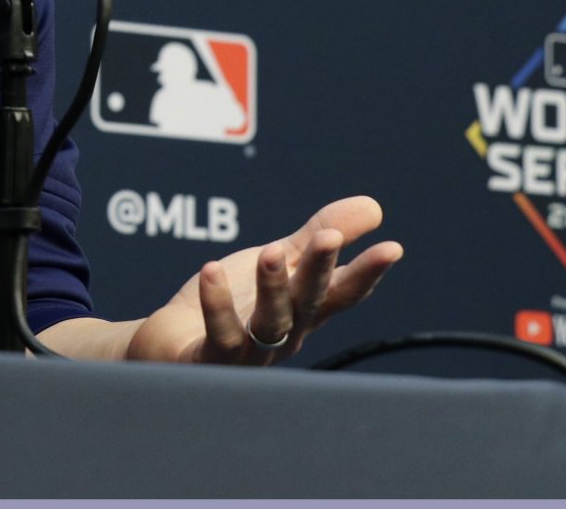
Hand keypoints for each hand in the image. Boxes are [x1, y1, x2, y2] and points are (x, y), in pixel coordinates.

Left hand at [126, 196, 401, 364]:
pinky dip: (216, 305)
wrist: (173, 344)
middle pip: (308, 302)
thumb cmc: (233, 303)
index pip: (342, 291)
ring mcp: (250, 351)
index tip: (392, 248)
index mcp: (304, 309)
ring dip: (272, 288)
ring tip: (271, 252)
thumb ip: (319, 237)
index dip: (367, 272)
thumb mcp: (280, 262)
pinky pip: (219, 334)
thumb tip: (374, 207)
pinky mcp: (211, 359)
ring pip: (269, 322)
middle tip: (328, 237)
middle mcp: (284, 333)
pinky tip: (210, 271)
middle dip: (320, 270)